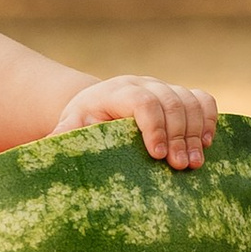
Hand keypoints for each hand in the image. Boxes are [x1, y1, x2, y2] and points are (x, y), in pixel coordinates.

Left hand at [55, 76, 218, 170]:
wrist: (97, 109)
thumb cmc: (82, 125)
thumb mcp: (68, 130)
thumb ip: (61, 138)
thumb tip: (42, 153)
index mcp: (113, 92)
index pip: (140, 100)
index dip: (153, 125)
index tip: (157, 155)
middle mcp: (141, 84)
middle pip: (170, 101)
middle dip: (179, 135)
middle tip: (180, 167)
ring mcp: (163, 87)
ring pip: (190, 100)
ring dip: (197, 132)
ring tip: (195, 163)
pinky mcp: (179, 95)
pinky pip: (203, 99)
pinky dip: (209, 120)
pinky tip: (206, 144)